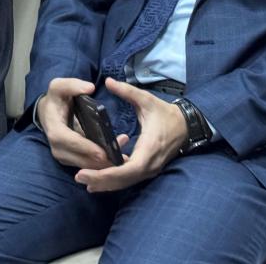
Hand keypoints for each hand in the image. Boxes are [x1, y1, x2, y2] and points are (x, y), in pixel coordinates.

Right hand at [37, 77, 115, 170]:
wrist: (48, 112)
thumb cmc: (55, 99)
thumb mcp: (59, 86)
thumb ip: (73, 85)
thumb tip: (89, 88)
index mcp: (55, 130)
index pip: (70, 142)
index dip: (87, 147)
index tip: (104, 151)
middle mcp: (57, 148)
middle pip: (81, 159)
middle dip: (102, 159)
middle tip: (123, 155)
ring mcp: (63, 156)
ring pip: (86, 166)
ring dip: (105, 163)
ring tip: (124, 155)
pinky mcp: (70, 160)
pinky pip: (88, 164)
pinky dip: (102, 163)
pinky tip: (117, 156)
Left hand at [74, 78, 187, 192]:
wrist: (185, 126)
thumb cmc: (165, 113)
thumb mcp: (146, 100)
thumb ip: (127, 91)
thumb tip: (108, 81)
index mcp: (149, 148)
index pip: (129, 169)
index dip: (108, 173)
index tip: (89, 172)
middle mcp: (150, 165)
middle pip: (124, 180)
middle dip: (101, 181)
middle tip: (79, 177)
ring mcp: (150, 169)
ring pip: (126, 182)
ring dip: (106, 183)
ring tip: (84, 180)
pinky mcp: (148, 169)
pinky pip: (129, 178)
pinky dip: (114, 180)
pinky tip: (98, 179)